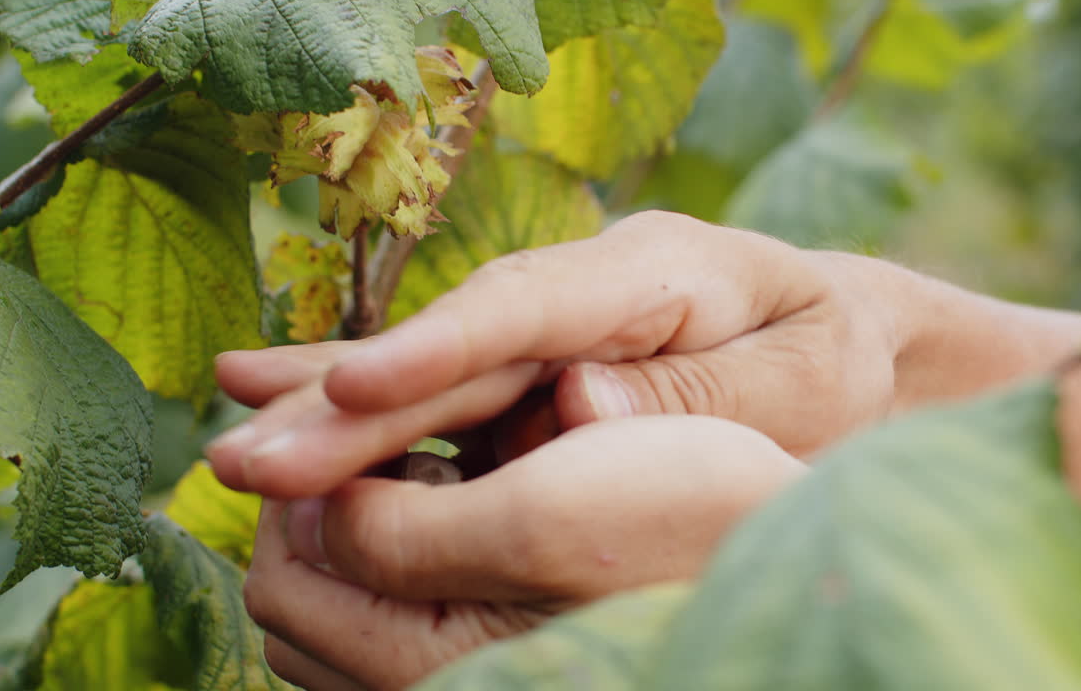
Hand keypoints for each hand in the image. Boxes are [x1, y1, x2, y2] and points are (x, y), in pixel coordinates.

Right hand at [209, 210, 901, 496]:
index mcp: (655, 272)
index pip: (531, 309)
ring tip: (232, 444)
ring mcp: (552, 330)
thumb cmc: (828, 362)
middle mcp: (581, 290)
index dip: (437, 349)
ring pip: (432, 376)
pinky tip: (282, 415)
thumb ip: (705, 391)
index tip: (352, 393)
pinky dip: (366, 416)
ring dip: (330, 416)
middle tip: (244, 462)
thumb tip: (577, 401)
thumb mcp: (806, 380)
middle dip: (350, 407)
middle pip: (458, 350)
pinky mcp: (535, 374)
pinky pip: (445, 402)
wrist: (838, 340)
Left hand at [243, 415, 806, 689]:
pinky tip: (471, 487)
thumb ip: (398, 533)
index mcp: (431, 670)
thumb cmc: (682, 531)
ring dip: (370, 520)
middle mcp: (441, 685)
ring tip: (435, 461)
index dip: (298, 489)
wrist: (791, 554)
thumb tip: (308, 511)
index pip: (288, 588)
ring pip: (355, 599)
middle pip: (307, 602)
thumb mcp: (537, 521)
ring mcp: (472, 668)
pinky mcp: (504, 641)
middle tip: (389, 437)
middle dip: (326, 508)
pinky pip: (412, 597)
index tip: (346, 416)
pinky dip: (415, 537)